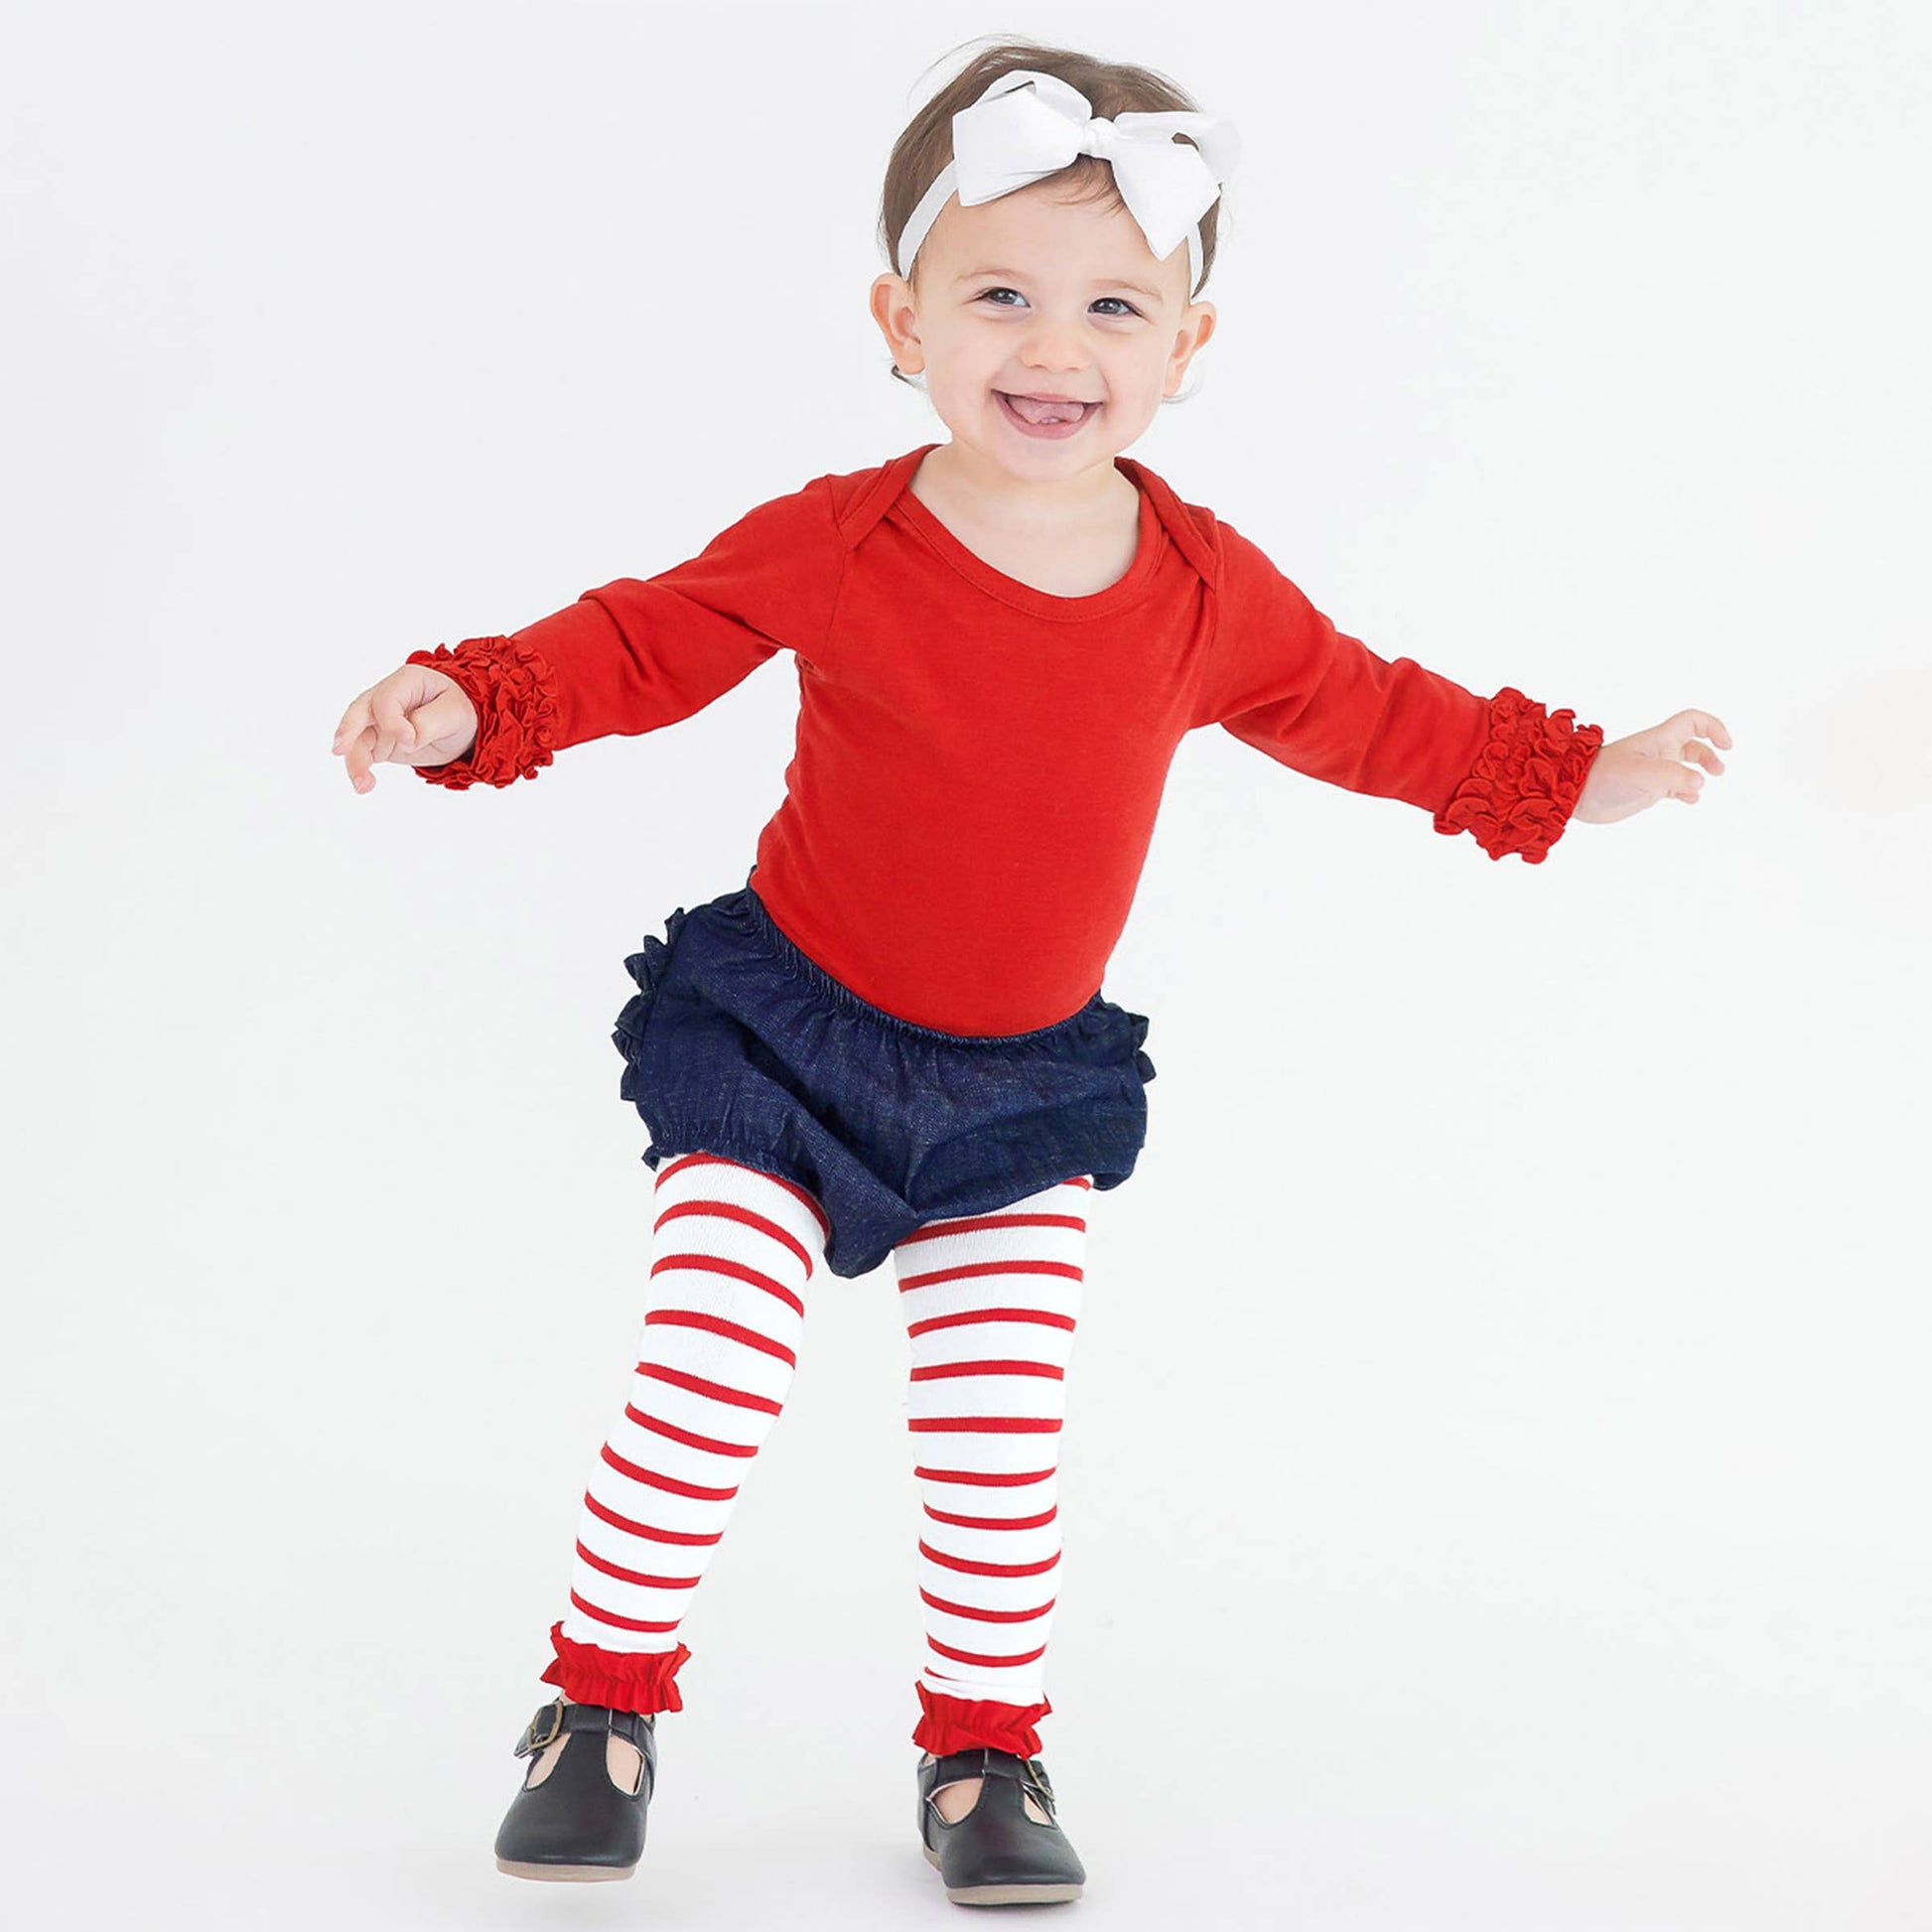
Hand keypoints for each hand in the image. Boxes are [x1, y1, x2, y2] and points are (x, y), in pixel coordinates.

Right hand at [331, 664, 477, 792]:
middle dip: (348, 731)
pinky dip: (360, 769)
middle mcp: (385, 697)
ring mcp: (378, 720)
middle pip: (359, 712)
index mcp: (406, 681)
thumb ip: (430, 722)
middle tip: (339, 751)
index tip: (410, 741)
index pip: (386, 698)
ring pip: (356, 738)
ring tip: (363, 786)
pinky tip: (365, 785)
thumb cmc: (458, 710)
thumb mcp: (455, 713)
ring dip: (355, 761)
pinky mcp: (377, 741)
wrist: (461, 723)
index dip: (392, 721)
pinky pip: (362, 754)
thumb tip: (407, 740)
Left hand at [1572, 711, 1731, 826]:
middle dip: (1709, 754)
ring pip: (1684, 767)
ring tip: (1705, 783)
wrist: (1574, 794)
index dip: (1713, 727)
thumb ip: (1672, 776)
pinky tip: (1690, 800)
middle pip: (1692, 745)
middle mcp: (1657, 753)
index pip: (1692, 721)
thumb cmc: (1603, 776)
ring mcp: (1652, 772)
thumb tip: (1700, 782)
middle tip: (1718, 771)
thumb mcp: (1641, 773)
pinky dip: (1686, 792)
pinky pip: (1673, 788)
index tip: (1726, 745)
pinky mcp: (1645, 790)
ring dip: (1699, 772)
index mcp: (1658, 740)